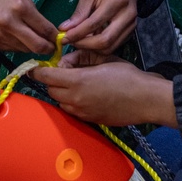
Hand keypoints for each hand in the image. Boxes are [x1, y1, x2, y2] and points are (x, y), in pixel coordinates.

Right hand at [0, 0, 56, 53]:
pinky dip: (18, 46)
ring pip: (24, 50)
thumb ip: (33, 12)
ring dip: (32, 48)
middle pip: (37, 46)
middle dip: (48, 48)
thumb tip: (46, 30)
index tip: (59, 39)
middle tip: (52, 47)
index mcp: (20, 7)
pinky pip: (11, 49)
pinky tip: (18, 38)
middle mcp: (10, 23)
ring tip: (35, 41)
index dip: (55, 37)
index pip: (44, 29)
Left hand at [29, 55, 176, 127]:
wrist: (146, 99)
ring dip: (62, 93)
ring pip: (61, 102)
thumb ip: (81, 59)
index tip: (35, 67)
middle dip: (53, 81)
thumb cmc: (127, 76)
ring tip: (77, 83)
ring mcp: (82, 112)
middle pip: (51, 90)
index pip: (46, 76)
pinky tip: (86, 95)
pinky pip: (73, 111)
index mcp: (77, 81)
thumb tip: (67, 61)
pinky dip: (73, 102)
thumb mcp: (103, 59)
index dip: (38, 71)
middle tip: (64, 71)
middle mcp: (75, 99)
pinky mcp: (90, 121)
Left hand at [60, 0, 137, 54]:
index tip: (64, 38)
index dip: (77, 33)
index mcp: (116, 0)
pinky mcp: (131, 31)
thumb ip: (79, 13)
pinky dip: (100, 46)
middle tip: (71, 42)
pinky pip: (114, 45)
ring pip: (111, 47)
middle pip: (105, 40)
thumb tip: (65, 29)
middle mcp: (127, 14)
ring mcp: (132, 24)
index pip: (94, 23)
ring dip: (92, 48)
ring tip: (79, 41)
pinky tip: (90, 39)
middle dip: (85, 45)